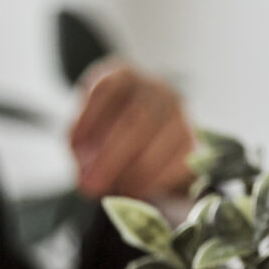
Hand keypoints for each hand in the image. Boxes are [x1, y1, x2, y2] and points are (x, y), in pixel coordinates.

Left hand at [69, 58, 196, 200]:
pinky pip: (178, 162)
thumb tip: (86, 173)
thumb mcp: (86, 132)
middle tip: (90, 185)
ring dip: (133, 173)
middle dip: (111, 157)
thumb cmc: (107, 134)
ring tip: (111, 192)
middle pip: (137, 119)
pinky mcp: (193, 142)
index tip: (75, 150)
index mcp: (124, 76)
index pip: (107, 89)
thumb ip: (81, 147)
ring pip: (160, 143)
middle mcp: (156, 89)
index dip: (89, 119)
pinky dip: (155, 181)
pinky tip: (135, 192)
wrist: (147, 144)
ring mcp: (179, 114)